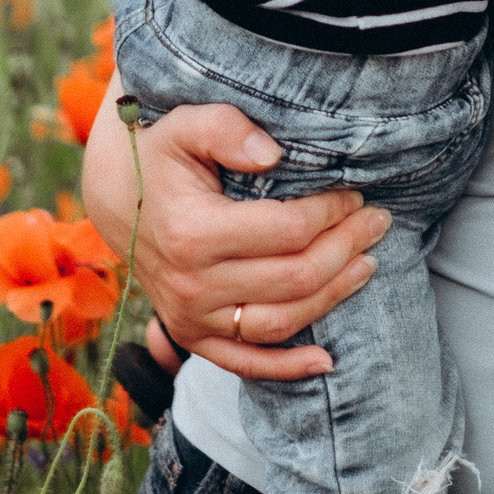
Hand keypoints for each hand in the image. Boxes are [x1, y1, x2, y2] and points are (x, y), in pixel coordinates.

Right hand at [81, 95, 391, 380]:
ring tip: (368, 265)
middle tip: (377, 222)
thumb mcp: (185, 124)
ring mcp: (190, 317)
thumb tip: (272, 154)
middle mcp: (191, 285)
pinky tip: (326, 361)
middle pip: (293, 278)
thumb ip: (226, 128)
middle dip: (346, 248)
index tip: (354, 193)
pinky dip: (287, 368)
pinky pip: (244, 362)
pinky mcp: (192, 336)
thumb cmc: (161, 153)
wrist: (116, 196)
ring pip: (280, 321)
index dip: (330, 213)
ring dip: (333, 297)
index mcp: (192, 232)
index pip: (286, 230)